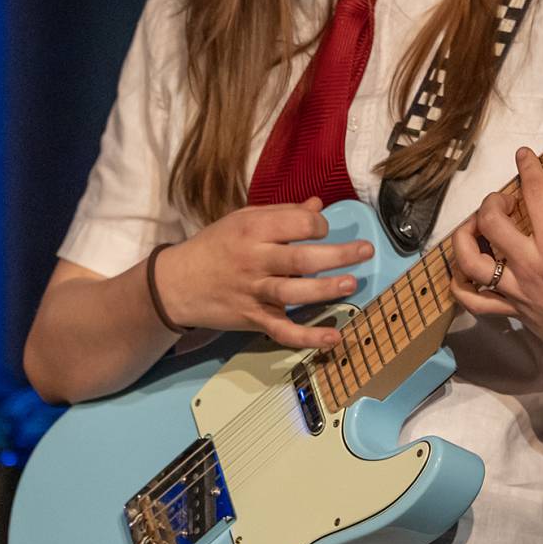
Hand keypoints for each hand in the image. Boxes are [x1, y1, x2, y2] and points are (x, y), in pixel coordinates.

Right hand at [153, 198, 371, 349]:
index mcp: (253, 230)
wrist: (177, 283)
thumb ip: (281, 214)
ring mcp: (254, 292)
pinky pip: (283, 331)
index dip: (318, 224)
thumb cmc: (215, 246)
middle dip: (337, 255)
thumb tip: (318, 206)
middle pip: (301, 259)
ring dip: (326, 290)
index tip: (322, 229)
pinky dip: (308, 338)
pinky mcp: (254, 319)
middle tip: (365, 251)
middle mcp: (255, 260)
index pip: (297, 224)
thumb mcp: (242, 221)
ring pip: (295, 293)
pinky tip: (333, 338)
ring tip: (352, 284)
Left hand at [450, 148, 542, 379]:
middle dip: (493, 201)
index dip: (528, 168)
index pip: (536, 195)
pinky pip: (472, 300)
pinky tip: (463, 266)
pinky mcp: (510, 310)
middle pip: (492, 222)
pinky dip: (459, 282)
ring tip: (476, 226)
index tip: (523, 155)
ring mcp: (515, 291)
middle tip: (504, 200)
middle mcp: (530, 266)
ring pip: (470, 260)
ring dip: (465, 235)